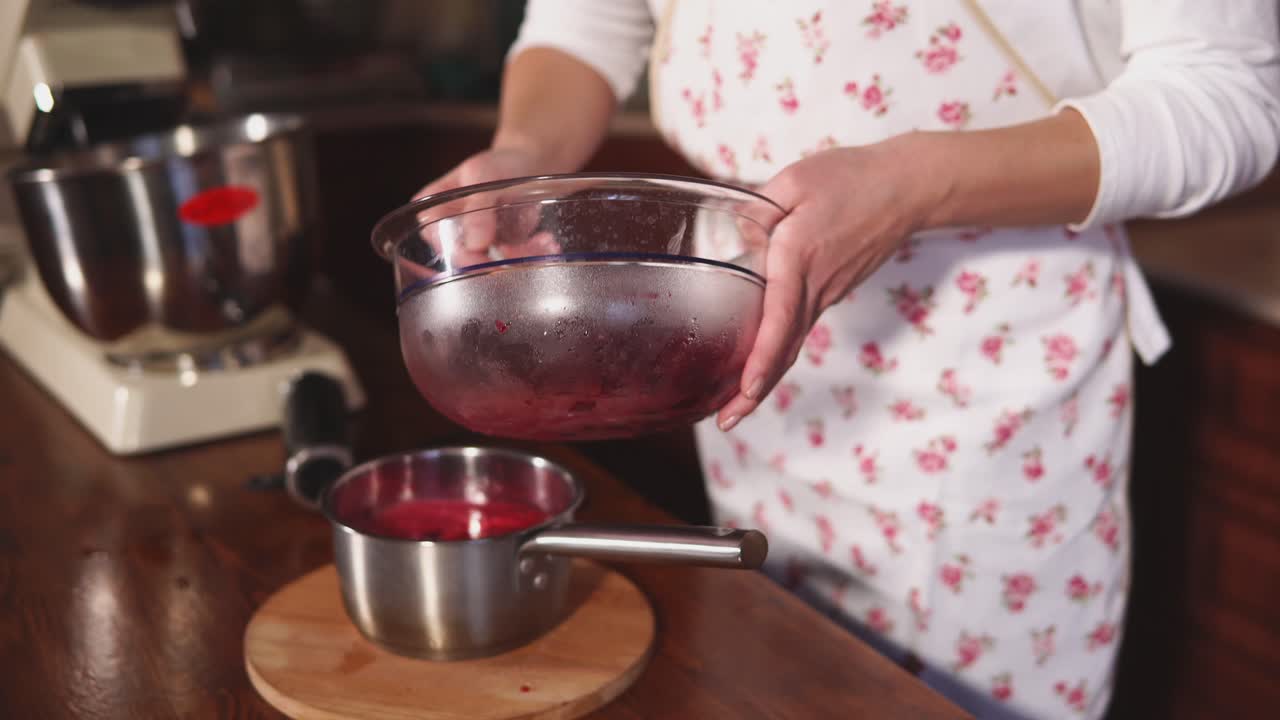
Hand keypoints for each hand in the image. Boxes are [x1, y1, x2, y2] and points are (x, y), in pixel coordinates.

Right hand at [412, 147, 553, 268]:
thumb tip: (475, 245)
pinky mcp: (498, 253)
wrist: (531, 163)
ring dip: (519, 259)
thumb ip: (477, 206)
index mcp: (432, 211)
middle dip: (496, 262)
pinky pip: (512, 263)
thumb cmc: (499, 163)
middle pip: (464, 262)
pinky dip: (531, 256)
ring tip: (543, 242)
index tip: (486, 258)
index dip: (460, 256)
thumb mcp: (484, 173)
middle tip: (522, 252)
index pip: (438, 242)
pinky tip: (545, 241)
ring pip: (491, 267)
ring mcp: (474, 245)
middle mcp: (448, 232)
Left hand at [716, 139, 938, 430]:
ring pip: (792, 346)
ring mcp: (826, 294)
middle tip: (726, 423)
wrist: (908, 188)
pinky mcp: (830, 292)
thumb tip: (732, 243)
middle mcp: (815, 288)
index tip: (744, 390)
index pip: (779, 319)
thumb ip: (756, 212)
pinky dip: (778, 355)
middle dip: (754, 391)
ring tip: (734, 407)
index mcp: (799, 259)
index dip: (761, 358)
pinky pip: (800, 330)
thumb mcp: (793, 182)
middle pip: (785, 351)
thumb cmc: (850, 178)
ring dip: (763, 379)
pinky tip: (758, 364)